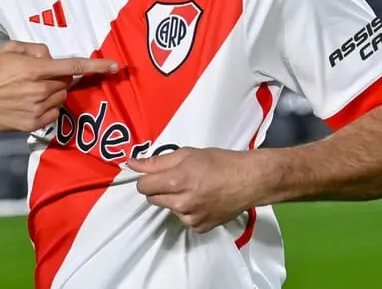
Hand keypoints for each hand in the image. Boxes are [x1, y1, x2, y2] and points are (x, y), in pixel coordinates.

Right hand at [0, 41, 117, 132]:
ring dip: (53, 93)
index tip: (115, 66)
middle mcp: (39, 90)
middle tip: (40, 76)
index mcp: (35, 69)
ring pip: (60, 99)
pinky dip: (47, 108)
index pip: (74, 66)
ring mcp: (36, 109)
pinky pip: (52, 115)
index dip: (97, 66)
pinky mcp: (31, 124)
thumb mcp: (11, 49)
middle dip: (59, 78)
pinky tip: (29, 103)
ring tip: (29, 91)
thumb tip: (51, 57)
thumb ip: (36, 49)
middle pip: (66, 83)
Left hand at [128, 147, 263, 233]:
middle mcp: (181, 203)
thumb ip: (157, 161)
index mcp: (176, 181)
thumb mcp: (187, 154)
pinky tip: (203, 200)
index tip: (154, 174)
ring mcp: (190, 218)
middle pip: (152, 199)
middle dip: (159, 188)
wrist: (249, 180)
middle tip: (178, 179)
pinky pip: (184, 219)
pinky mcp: (199, 227)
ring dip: (175, 200)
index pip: (143, 187)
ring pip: (169, 209)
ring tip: (195, 188)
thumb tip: (132, 163)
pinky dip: (189, 211)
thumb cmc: (220, 162)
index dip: (146, 178)